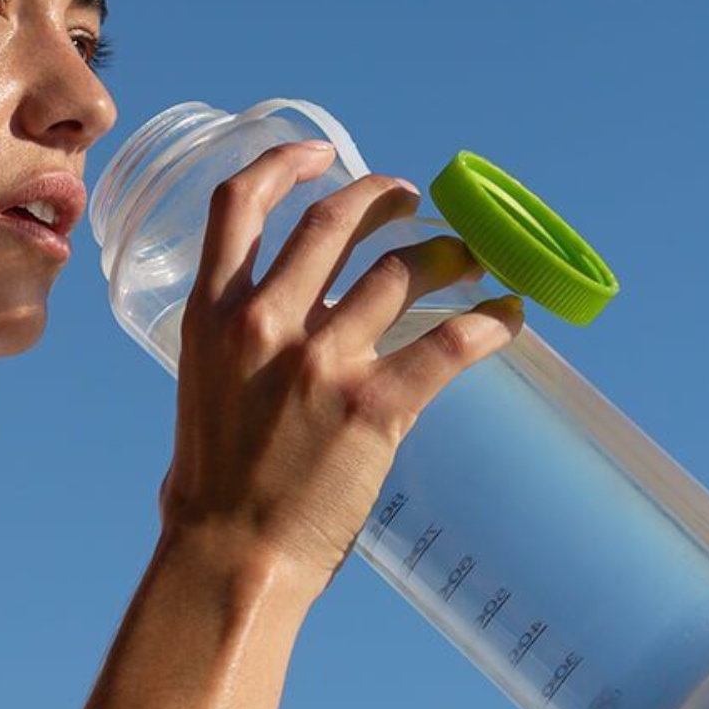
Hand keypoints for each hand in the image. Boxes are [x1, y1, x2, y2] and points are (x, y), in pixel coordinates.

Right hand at [159, 140, 524, 593]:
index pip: (237, 205)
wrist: (232, 553)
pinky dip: (489, 323)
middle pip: (333, 222)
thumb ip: (235, 342)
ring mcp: (320, 360)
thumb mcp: (201, 385)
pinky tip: (508, 317)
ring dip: (444, 255)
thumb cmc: (211, 484)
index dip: (282, 164)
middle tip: (410, 199)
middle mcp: (264, 322)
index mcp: (210, 314)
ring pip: (400, 272)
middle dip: (381, 197)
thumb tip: (268, 326)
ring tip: (467, 258)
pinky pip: (449, 343)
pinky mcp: (373, 405)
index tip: (321, 155)